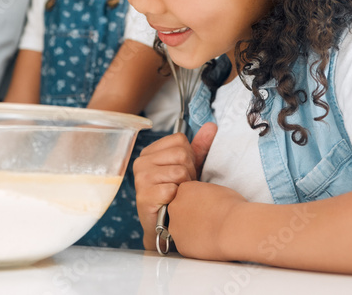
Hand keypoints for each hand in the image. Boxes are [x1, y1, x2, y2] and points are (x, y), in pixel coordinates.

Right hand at [134, 122, 216, 248]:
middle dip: (189, 173)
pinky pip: (172, 190)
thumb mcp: (189, 167)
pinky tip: (171, 204)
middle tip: (181, 186)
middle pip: (181, 155)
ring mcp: (140, 179)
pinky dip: (177, 199)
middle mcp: (141, 162)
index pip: (180, 140)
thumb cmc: (177, 194)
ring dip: (184, 187)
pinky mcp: (144, 197)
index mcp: (150, 152)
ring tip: (178, 195)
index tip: (184, 171)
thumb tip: (211, 125)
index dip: (189, 157)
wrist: (166, 226)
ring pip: (179, 172)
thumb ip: (200, 146)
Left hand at [167, 180, 246, 260]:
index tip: (207, 207)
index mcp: (184, 189)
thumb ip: (204, 193)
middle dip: (190, 216)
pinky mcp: (180, 245)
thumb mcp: (216, 189)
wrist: (233, 228)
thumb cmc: (231, 207)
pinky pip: (186, 244)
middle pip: (179, 210)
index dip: (197, 202)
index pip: (185, 194)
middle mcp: (175, 207)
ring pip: (181, 228)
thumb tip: (207, 200)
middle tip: (208, 221)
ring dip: (191, 230)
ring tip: (210, 232)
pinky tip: (208, 243)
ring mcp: (175, 227)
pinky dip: (195, 245)